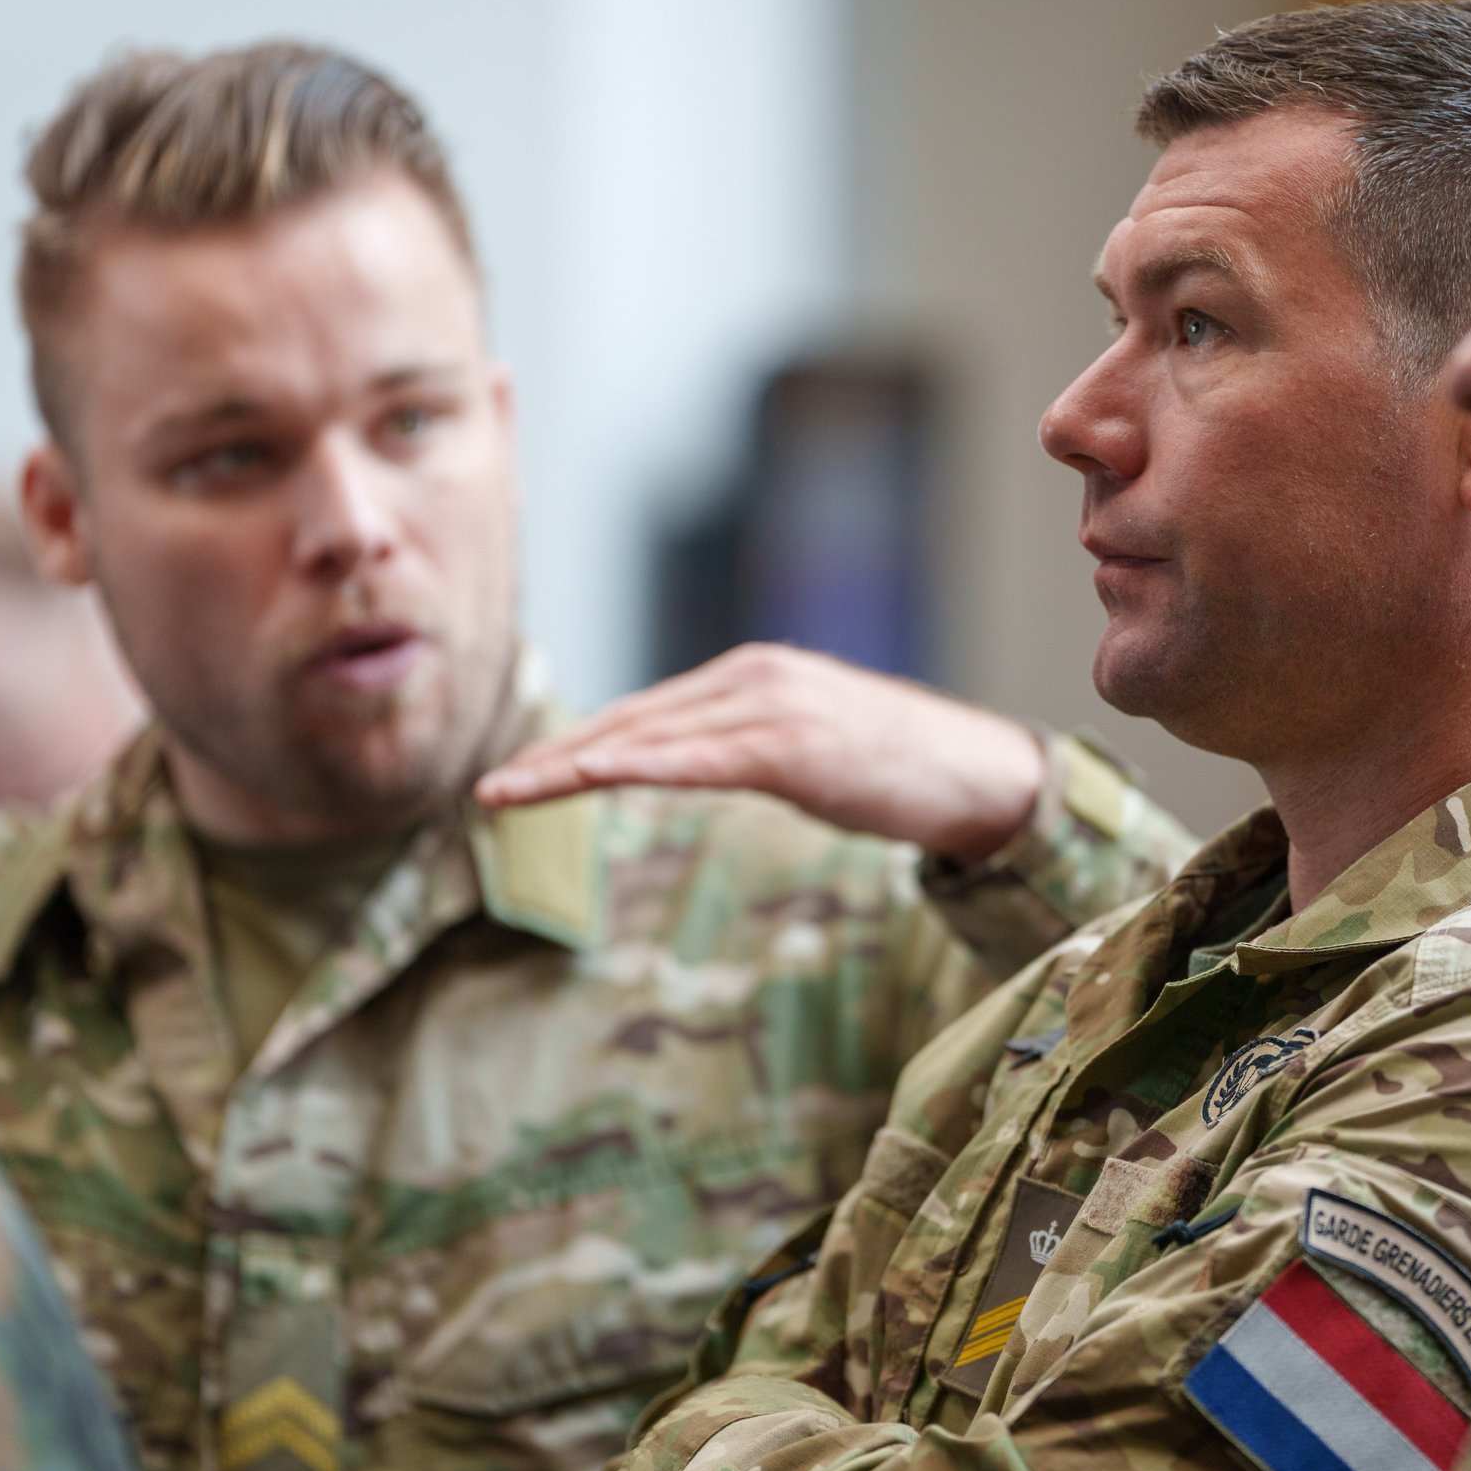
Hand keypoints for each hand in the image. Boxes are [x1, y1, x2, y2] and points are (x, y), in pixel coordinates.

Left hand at [476, 644, 1045, 861]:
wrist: (980, 775)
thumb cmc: (901, 773)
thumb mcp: (809, 755)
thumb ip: (746, 750)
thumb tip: (692, 768)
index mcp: (753, 677)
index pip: (647, 712)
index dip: (579, 742)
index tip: (523, 776)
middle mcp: (752, 676)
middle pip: (632, 718)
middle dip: (556, 754)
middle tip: (491, 790)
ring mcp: (770, 705)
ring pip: (647, 735)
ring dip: (570, 765)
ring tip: (509, 793)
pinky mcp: (788, 743)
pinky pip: (691, 759)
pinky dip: (629, 768)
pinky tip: (582, 780)